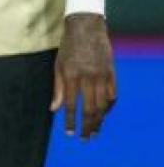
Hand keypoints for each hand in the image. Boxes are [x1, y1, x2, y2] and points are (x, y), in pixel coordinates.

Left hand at [52, 13, 116, 139]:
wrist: (86, 27)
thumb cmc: (68, 47)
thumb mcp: (58, 65)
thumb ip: (57, 88)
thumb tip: (53, 109)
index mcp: (71, 75)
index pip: (70, 105)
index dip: (70, 121)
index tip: (69, 133)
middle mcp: (88, 77)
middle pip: (89, 108)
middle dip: (87, 126)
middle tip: (85, 138)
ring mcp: (102, 76)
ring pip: (103, 105)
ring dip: (99, 120)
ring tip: (95, 131)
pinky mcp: (112, 73)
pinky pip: (113, 95)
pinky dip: (109, 106)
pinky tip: (104, 114)